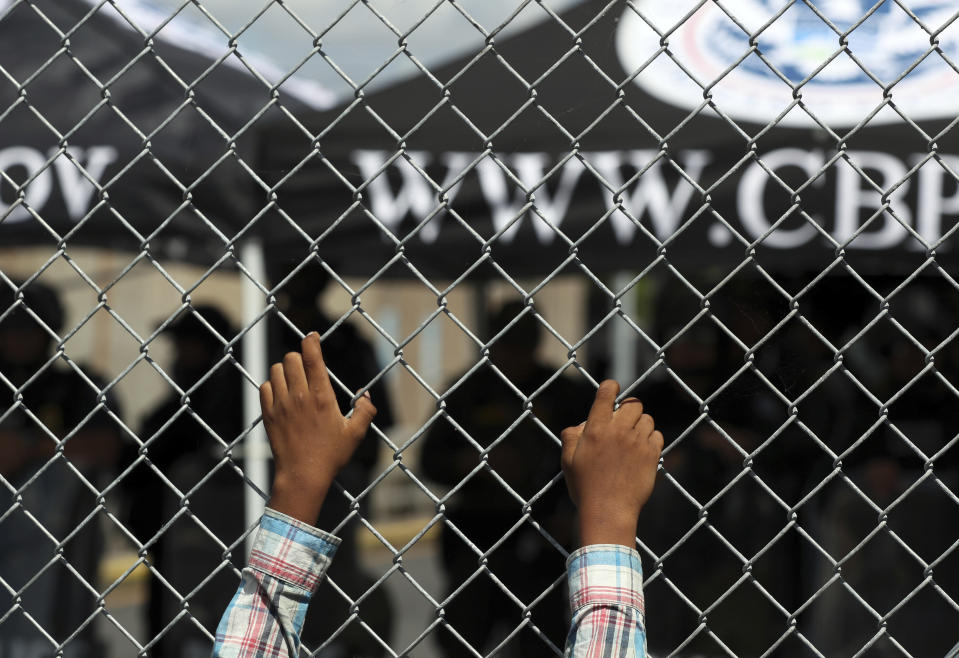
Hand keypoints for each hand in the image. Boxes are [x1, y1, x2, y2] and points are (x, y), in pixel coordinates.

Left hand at [260, 332, 376, 525]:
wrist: (302, 475)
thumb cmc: (331, 456)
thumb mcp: (355, 434)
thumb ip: (365, 411)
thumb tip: (365, 394)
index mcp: (322, 397)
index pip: (312, 357)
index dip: (311, 341)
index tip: (312, 335)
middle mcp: (299, 396)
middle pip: (291, 358)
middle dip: (299, 357)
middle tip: (306, 367)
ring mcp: (281, 405)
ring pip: (276, 370)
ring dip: (285, 370)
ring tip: (294, 380)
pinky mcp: (268, 414)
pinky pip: (265, 387)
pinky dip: (272, 385)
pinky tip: (281, 394)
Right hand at [560, 380, 662, 547]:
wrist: (608, 512)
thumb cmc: (585, 487)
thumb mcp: (568, 460)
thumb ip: (571, 436)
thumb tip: (583, 424)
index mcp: (595, 429)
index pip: (607, 393)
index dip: (610, 387)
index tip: (612, 389)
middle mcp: (618, 431)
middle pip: (633, 403)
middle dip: (628, 409)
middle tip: (623, 423)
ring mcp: (637, 442)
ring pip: (647, 419)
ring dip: (640, 425)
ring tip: (631, 440)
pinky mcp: (652, 455)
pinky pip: (657, 435)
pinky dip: (650, 439)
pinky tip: (641, 451)